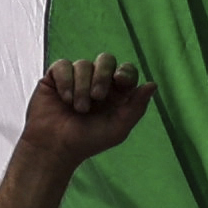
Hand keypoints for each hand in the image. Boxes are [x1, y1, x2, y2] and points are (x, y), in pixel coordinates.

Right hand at [23, 56, 152, 166]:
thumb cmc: (87, 141)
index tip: (120, 81)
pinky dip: (66, 81)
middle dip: (103, 75)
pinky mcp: (55, 78)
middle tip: (97, 97)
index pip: (126, 70)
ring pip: (83, 64)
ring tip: (78, 108)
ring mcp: (76, 78)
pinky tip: (65, 99)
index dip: (125, 72)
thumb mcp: (118, 129)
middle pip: (106, 59)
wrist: (54, 148)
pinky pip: (63, 65)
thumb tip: (153, 84)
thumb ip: (136, 107)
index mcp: (115, 93)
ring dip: (82, 87)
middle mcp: (96, 82)